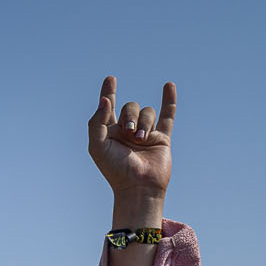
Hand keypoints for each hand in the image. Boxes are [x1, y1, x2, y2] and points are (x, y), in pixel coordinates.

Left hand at [87, 76, 173, 209]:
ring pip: (147, 112)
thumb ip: (97, 122)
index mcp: (110, 132)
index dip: (109, 92)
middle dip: (130, 116)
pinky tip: (169, 85)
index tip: (110, 79)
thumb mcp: (97, 146)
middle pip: (131, 107)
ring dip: (144, 123)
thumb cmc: (115, 170)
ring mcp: (146, 133)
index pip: (109, 107)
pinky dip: (168, 100)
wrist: (138, 187)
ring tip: (140, 140)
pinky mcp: (162, 138)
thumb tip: (105, 99)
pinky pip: (168, 115)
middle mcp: (127, 131)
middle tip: (129, 133)